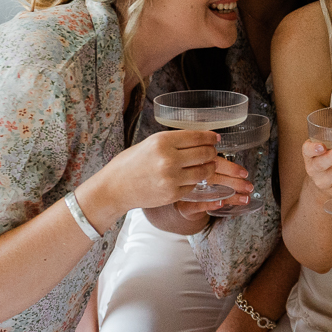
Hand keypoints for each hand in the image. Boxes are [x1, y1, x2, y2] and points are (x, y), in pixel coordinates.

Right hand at [99, 129, 252, 217]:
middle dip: (211, 152)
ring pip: (204, 171)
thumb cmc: (131, 163)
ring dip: (208, 168)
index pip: (198, 137)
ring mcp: (171, 179)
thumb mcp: (150, 143)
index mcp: (162, 141)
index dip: (211, 137)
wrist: (115, 187)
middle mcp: (169, 159)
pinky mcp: (173, 194)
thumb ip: (174, 141)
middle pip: (205, 154)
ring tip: (204, 165)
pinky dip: (194, 182)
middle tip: (211, 152)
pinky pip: (194, 186)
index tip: (215, 138)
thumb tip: (199, 138)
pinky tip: (189, 178)